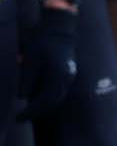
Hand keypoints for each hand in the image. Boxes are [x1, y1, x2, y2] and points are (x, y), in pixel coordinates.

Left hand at [19, 5, 77, 119]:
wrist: (60, 28)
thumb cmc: (43, 41)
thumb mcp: (31, 59)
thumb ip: (27, 79)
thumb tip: (22, 97)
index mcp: (57, 76)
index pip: (44, 101)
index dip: (30, 111)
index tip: (18, 117)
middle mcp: (66, 78)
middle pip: (53, 102)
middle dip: (37, 112)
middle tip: (22, 117)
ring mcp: (70, 76)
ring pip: (57, 98)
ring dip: (44, 106)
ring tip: (30, 110)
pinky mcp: (69, 72)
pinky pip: (59, 91)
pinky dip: (49, 98)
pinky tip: (39, 98)